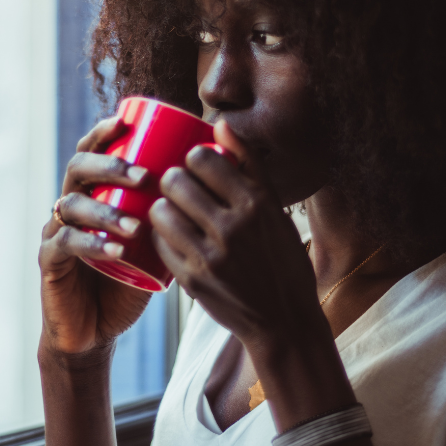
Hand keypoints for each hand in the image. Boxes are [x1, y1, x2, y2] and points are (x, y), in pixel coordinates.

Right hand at [38, 115, 155, 364]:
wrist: (96, 328)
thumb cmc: (130, 281)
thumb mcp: (157, 242)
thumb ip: (176, 215)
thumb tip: (221, 182)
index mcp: (92, 193)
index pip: (92, 152)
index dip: (103, 133)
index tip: (126, 122)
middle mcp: (69, 205)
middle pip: (77, 170)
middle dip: (109, 167)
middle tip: (144, 177)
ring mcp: (55, 231)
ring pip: (71, 206)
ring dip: (105, 211)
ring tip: (136, 224)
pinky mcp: (49, 262)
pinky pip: (65, 244)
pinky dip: (91, 245)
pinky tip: (115, 250)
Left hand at [148, 121, 330, 351]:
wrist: (285, 322)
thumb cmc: (282, 259)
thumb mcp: (276, 211)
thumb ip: (250, 166)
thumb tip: (220, 124)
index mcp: (257, 205)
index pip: (203, 158)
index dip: (193, 156)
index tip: (195, 164)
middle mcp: (233, 229)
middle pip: (176, 181)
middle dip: (172, 178)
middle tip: (178, 186)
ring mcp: (210, 257)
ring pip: (161, 211)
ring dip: (161, 206)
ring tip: (171, 209)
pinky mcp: (192, 281)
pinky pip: (160, 244)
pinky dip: (161, 236)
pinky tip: (172, 236)